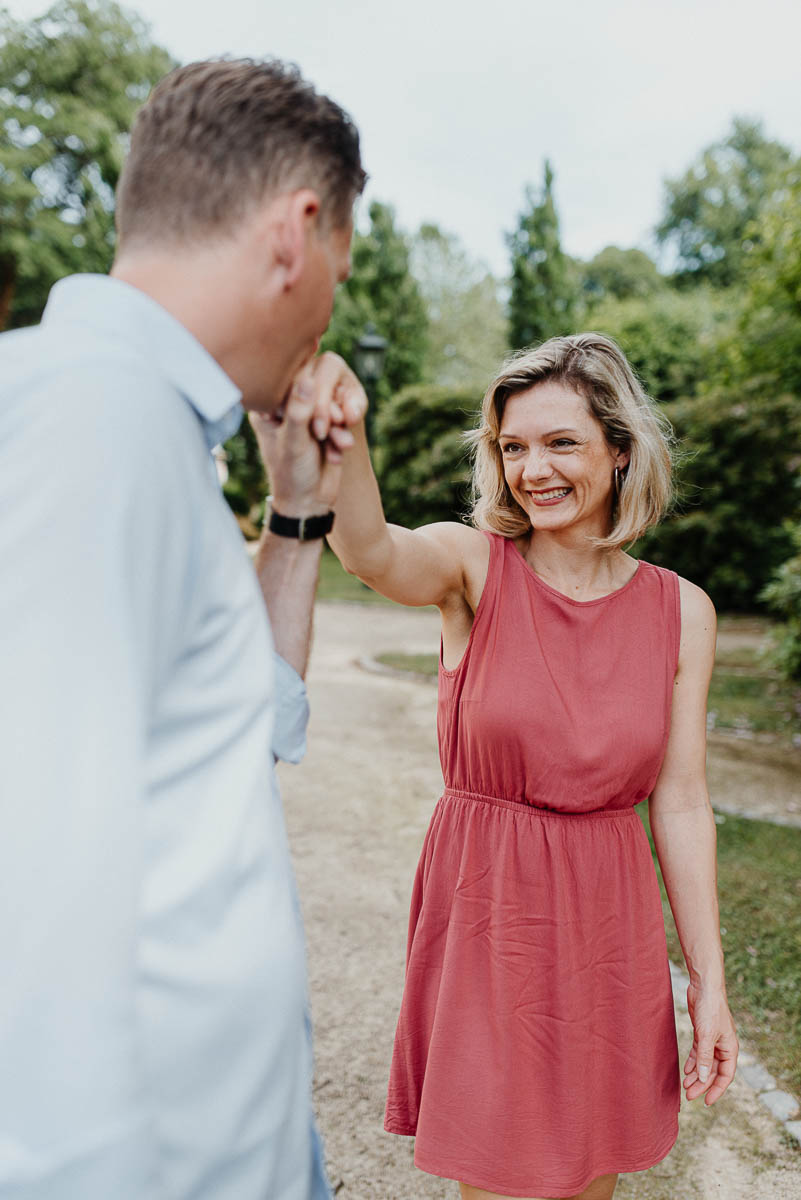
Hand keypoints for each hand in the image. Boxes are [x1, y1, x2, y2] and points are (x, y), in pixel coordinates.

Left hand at [250, 354, 366, 516]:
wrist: (310, 503)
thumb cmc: (292, 475)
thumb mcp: (293, 443)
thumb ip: (299, 412)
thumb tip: (307, 380)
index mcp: (268, 407)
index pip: (291, 380)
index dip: (309, 393)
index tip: (313, 421)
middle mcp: (287, 408)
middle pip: (315, 387)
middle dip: (326, 408)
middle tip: (324, 431)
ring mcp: (308, 417)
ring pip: (332, 402)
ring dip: (338, 423)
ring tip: (337, 444)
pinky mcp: (326, 427)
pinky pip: (342, 418)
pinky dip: (342, 435)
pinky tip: (337, 455)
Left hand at [683, 982, 738, 1104]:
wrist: (704, 987)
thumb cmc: (711, 1009)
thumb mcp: (707, 1035)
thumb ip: (705, 1057)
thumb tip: (704, 1078)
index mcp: (730, 1049)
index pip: (726, 1076)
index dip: (716, 1090)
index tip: (706, 1101)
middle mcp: (722, 1047)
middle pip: (713, 1071)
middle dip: (702, 1084)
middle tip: (689, 1095)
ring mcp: (712, 1040)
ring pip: (704, 1064)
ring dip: (696, 1075)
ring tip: (685, 1086)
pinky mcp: (702, 1034)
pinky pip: (698, 1053)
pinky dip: (693, 1062)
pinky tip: (686, 1070)